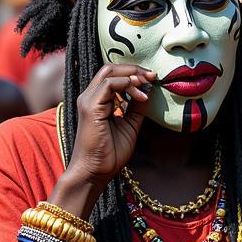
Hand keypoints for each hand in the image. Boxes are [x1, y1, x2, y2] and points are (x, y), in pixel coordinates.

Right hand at [66, 64, 153, 191]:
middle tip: (153, 76)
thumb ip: (136, 108)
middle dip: (134, 69)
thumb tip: (148, 90)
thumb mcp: (130, 125)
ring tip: (147, 86)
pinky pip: (109, 84)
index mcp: (97, 100)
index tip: (153, 79)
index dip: (134, 73)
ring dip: (132, 76)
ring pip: (110, 72)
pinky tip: (139, 97)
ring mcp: (88, 101)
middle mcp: (90, 97)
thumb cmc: (109, 154)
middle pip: (110, 68)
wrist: (95, 173)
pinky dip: (127, 85)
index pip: (113, 75)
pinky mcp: (90, 107)